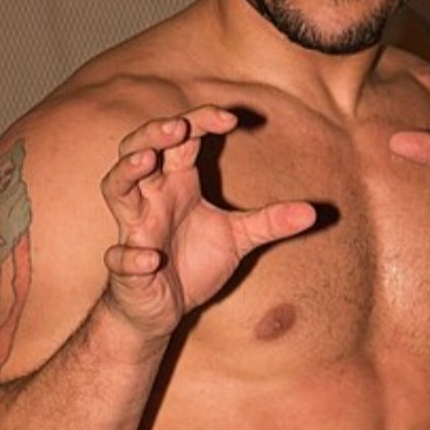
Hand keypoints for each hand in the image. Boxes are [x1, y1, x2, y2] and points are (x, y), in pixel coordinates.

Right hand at [100, 106, 315, 343]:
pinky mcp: (126, 267)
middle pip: (137, 149)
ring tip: (147, 161)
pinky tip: (152, 258)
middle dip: (154, 134)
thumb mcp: (239, 239)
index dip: (200, 122)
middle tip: (178, 126)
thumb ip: (270, 222)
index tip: (230, 119)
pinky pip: (119, 256)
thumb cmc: (193, 263)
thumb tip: (313, 212)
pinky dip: (132, 256)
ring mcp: (135, 230)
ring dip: (126, 173)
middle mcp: (152, 199)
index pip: (181, 140)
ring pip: (115, 189)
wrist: (163, 310)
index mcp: (177, 184)